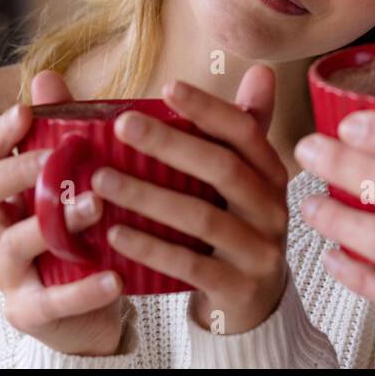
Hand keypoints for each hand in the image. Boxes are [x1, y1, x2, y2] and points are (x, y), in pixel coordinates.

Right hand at [0, 70, 127, 356]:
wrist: (97, 309)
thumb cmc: (85, 234)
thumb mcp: (78, 182)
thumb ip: (65, 131)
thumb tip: (47, 76)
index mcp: (6, 196)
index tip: (25, 111)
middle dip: (13, 172)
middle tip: (56, 156)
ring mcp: (11, 274)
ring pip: (13, 244)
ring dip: (53, 221)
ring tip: (95, 205)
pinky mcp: (32, 312)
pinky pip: (50, 301)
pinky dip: (82, 289)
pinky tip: (115, 277)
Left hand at [94, 64, 290, 336]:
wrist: (254, 306)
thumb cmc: (236, 228)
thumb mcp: (244, 180)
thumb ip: (241, 128)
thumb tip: (260, 69)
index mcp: (271, 173)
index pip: (245, 131)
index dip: (209, 108)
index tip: (167, 86)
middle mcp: (272, 208)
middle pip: (223, 169)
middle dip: (170, 144)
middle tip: (120, 125)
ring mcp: (259, 250)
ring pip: (203, 217)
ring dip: (148, 197)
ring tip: (101, 180)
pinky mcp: (239, 288)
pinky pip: (191, 265)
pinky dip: (151, 248)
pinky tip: (115, 234)